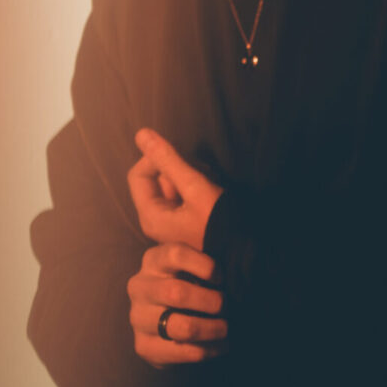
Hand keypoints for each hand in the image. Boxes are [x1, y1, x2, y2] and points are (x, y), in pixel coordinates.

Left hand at [127, 128, 222, 250]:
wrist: (248, 253)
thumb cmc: (220, 224)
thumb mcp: (195, 187)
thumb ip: (168, 160)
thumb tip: (141, 134)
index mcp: (151, 216)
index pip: (139, 174)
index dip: (156, 159)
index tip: (179, 154)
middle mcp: (156, 221)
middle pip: (154, 178)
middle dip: (175, 167)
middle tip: (199, 168)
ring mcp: (171, 221)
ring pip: (170, 184)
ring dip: (187, 174)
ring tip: (208, 178)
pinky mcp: (186, 220)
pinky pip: (182, 193)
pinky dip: (194, 184)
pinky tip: (210, 187)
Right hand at [128, 242, 227, 366]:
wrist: (165, 320)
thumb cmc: (190, 285)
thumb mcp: (194, 265)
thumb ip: (205, 256)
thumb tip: (233, 261)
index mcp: (153, 260)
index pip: (176, 254)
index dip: (205, 266)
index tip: (222, 278)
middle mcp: (139, 287)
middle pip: (177, 293)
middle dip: (212, 303)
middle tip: (228, 308)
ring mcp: (138, 318)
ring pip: (182, 327)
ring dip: (212, 329)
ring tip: (226, 329)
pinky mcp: (144, 346)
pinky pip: (183, 352)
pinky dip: (209, 350)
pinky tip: (221, 345)